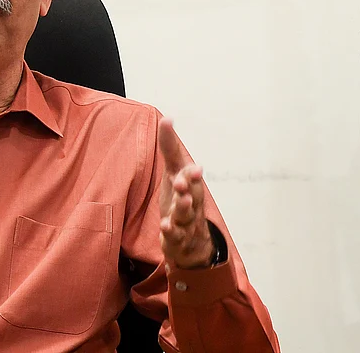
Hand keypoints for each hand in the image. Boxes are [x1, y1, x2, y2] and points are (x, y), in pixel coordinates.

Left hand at [158, 117, 213, 269]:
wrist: (192, 242)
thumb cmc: (181, 200)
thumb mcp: (174, 172)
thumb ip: (169, 148)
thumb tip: (167, 118)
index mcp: (189, 185)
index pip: (190, 176)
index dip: (191, 172)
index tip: (194, 166)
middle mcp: (191, 202)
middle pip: (192, 194)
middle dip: (189, 187)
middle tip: (184, 180)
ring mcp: (186, 222)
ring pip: (186, 215)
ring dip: (183, 208)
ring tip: (181, 200)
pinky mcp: (178, 239)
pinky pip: (176, 236)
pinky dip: (171, 232)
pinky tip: (165, 227)